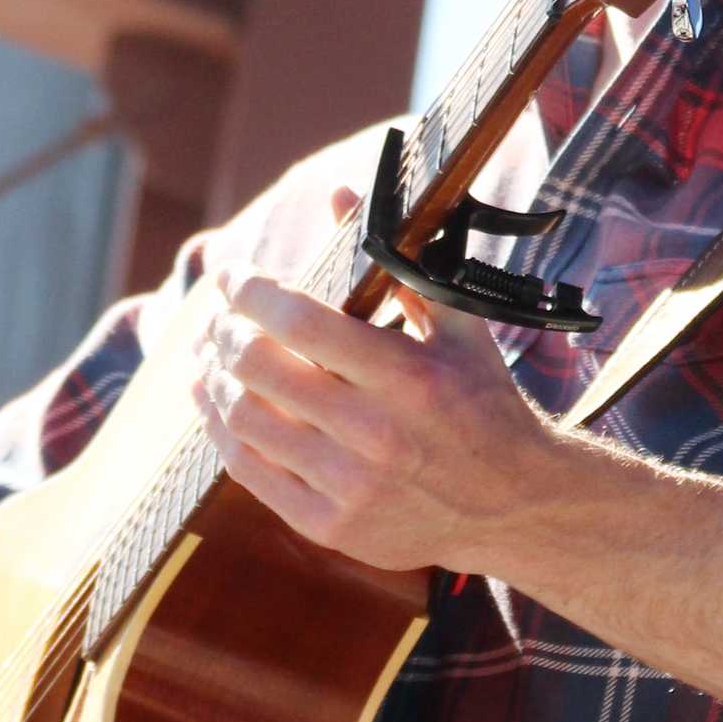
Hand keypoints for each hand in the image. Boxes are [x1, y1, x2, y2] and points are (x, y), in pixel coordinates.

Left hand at [192, 225, 567, 580]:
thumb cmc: (485, 405)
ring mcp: (350, 486)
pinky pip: (250, 471)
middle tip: (218, 318)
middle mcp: (376, 433)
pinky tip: (214, 406)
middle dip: (223, 331)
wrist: (514, 507)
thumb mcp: (459, 328)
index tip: (233, 273)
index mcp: (408, 376)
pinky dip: (221, 431)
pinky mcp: (330, 527)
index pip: (298, 319)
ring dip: (212, 379)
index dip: (249, 289)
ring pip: (243, 419)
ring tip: (208, 356)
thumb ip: (399, 262)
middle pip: (258, 366)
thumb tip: (339, 194)